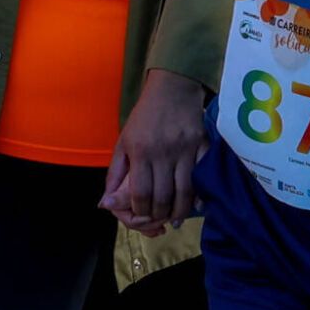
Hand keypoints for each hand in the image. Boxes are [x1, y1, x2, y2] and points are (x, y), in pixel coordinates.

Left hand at [100, 69, 208, 232]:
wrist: (173, 88)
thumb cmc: (144, 117)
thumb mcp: (123, 141)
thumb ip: (115, 172)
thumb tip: (106, 203)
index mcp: (140, 151)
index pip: (141, 193)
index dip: (140, 211)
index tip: (140, 216)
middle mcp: (163, 152)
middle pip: (163, 197)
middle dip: (159, 215)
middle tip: (158, 221)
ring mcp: (185, 150)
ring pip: (185, 192)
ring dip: (179, 211)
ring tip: (175, 219)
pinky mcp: (202, 146)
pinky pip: (203, 177)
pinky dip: (200, 196)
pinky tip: (195, 205)